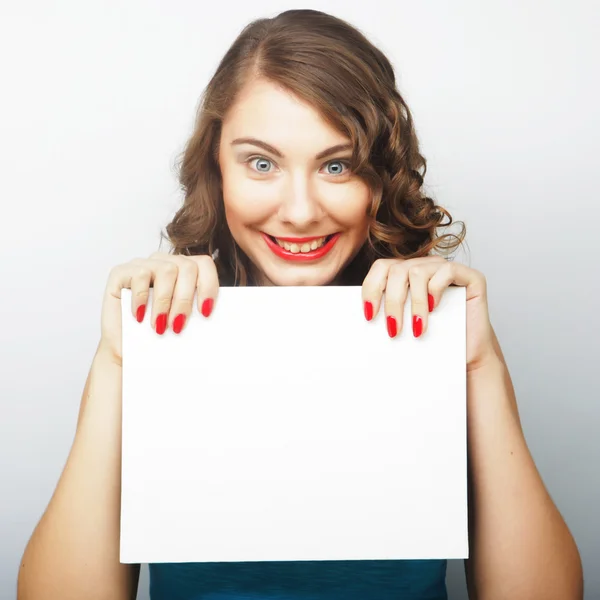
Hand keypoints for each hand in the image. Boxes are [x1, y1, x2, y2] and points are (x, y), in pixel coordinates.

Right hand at [99, 252, 219, 361]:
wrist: (125, 353)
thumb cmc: (157, 336)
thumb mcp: (184, 322)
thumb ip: (198, 311)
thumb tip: (212, 311)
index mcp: (184, 271)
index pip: (204, 264)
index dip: (209, 286)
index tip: (205, 312)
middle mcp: (165, 263)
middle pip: (187, 267)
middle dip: (185, 299)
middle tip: (178, 325)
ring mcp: (143, 265)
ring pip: (166, 270)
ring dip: (165, 301)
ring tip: (159, 326)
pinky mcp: (120, 272)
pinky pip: (139, 274)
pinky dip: (142, 298)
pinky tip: (140, 316)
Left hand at [361, 257, 495, 370]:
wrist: (467, 356)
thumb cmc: (434, 342)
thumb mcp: (403, 324)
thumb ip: (385, 312)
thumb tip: (361, 315)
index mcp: (407, 274)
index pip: (381, 268)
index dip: (371, 288)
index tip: (369, 315)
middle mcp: (426, 267)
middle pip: (397, 269)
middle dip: (392, 301)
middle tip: (393, 329)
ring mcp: (447, 269)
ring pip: (418, 271)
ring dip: (414, 303)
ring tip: (417, 328)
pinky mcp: (471, 276)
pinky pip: (447, 271)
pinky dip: (436, 290)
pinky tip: (434, 308)